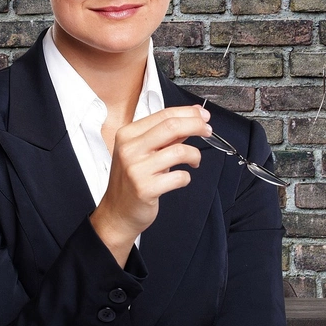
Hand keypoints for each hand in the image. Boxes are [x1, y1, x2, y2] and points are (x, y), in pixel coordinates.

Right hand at [90, 105, 211, 264]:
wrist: (117, 212)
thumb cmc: (132, 180)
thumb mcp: (144, 151)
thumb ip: (167, 134)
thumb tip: (194, 114)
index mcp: (128, 134)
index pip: (164, 114)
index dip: (189, 113)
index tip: (203, 116)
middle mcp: (129, 149)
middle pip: (171, 126)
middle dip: (196, 125)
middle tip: (207, 131)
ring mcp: (136, 169)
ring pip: (179, 151)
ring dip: (194, 155)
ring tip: (194, 161)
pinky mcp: (145, 188)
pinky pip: (179, 177)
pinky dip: (186, 177)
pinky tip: (180, 179)